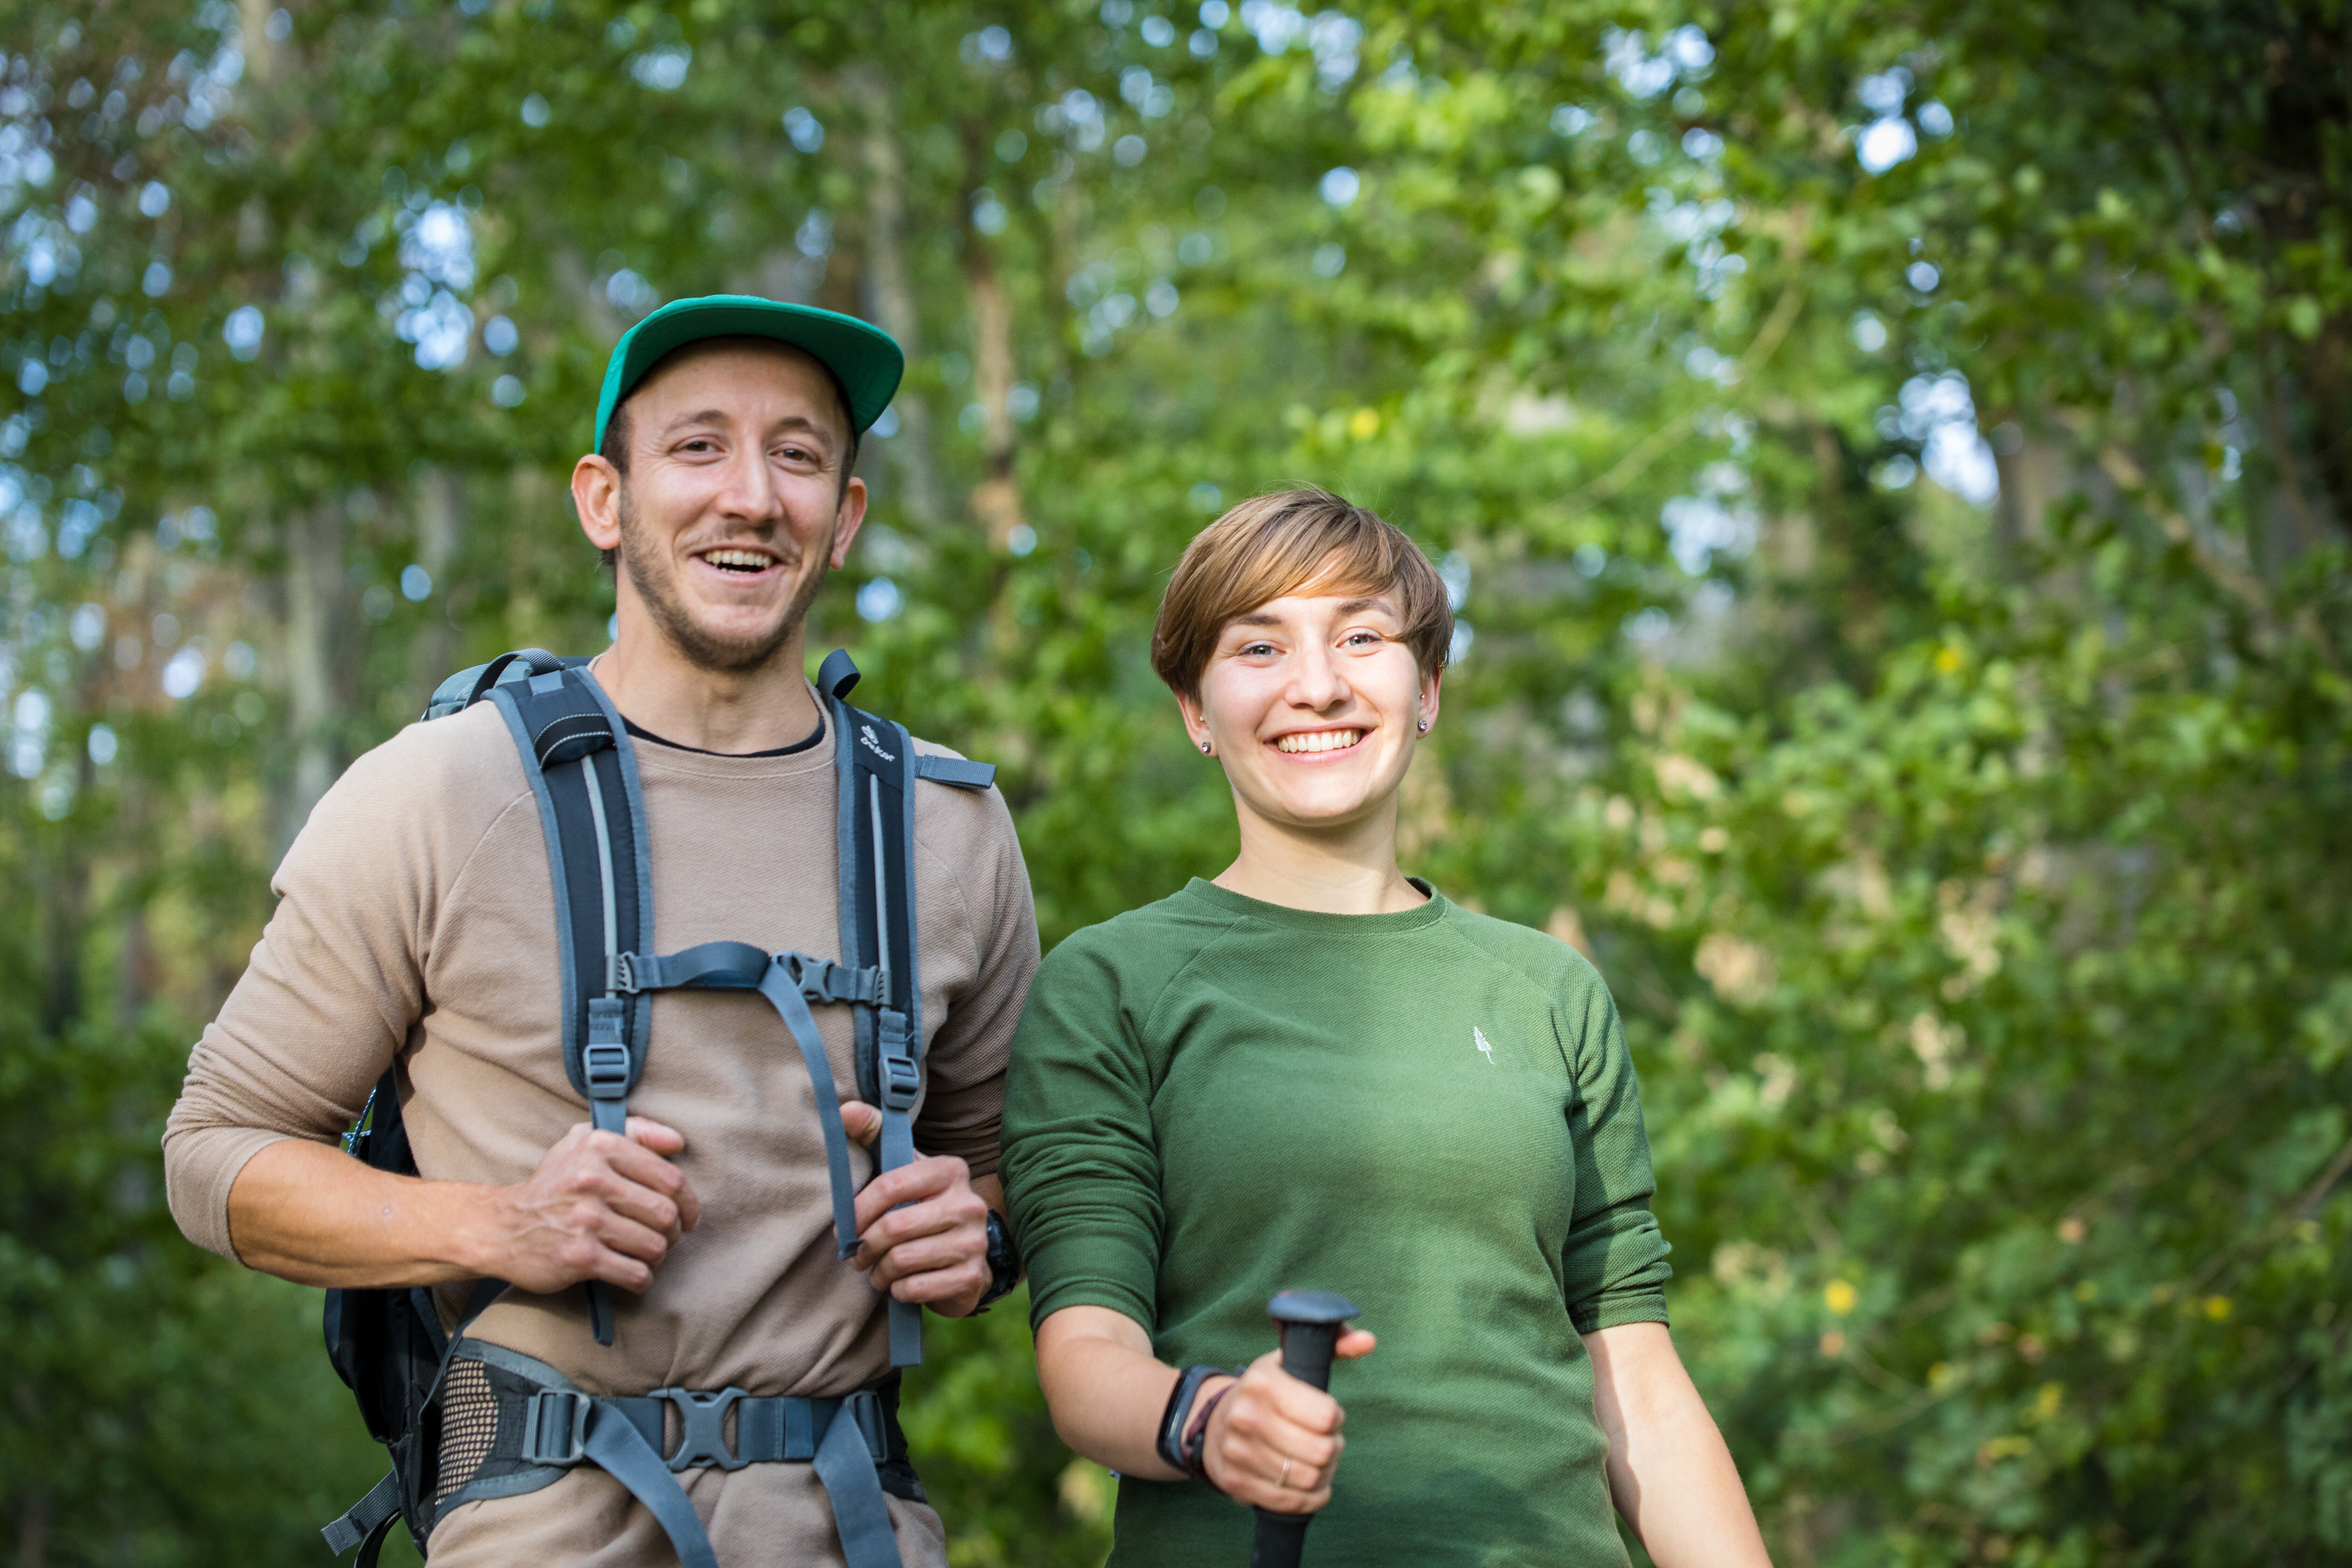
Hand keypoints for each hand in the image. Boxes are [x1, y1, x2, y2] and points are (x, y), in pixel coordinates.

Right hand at [479, 1117, 700, 1294]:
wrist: (502, 1227)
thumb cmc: (553, 1184)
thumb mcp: (583, 1142)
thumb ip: (636, 1131)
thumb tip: (678, 1143)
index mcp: (601, 1147)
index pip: (669, 1177)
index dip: (688, 1202)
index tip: (687, 1216)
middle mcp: (593, 1180)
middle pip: (665, 1213)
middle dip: (673, 1232)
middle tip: (665, 1237)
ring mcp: (586, 1220)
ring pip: (654, 1245)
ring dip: (657, 1256)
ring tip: (645, 1254)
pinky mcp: (579, 1257)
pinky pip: (635, 1273)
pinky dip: (641, 1278)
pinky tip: (632, 1273)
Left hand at [841, 1100, 992, 1317]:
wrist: (966, 1256)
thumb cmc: (923, 1208)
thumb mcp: (903, 1169)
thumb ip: (875, 1135)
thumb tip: (845, 1110)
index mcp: (949, 1171)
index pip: (890, 1185)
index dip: (858, 1210)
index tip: (845, 1227)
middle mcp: (968, 1203)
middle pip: (893, 1227)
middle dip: (865, 1247)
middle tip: (857, 1256)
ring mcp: (974, 1241)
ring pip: (902, 1260)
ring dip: (879, 1272)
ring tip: (878, 1271)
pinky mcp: (973, 1277)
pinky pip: (917, 1288)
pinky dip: (898, 1291)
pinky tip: (900, 1285)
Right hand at [1199, 1331, 1376, 1512]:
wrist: (1215, 1422)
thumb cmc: (1266, 1393)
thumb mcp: (1293, 1360)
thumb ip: (1334, 1345)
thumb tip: (1368, 1340)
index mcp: (1262, 1382)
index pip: (1326, 1415)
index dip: (1336, 1418)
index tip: (1329, 1416)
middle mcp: (1246, 1416)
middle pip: (1322, 1451)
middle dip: (1333, 1449)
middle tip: (1327, 1442)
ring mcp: (1238, 1452)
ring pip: (1309, 1479)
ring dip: (1324, 1474)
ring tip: (1318, 1462)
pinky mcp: (1236, 1482)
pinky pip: (1291, 1503)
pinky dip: (1310, 1498)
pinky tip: (1309, 1484)